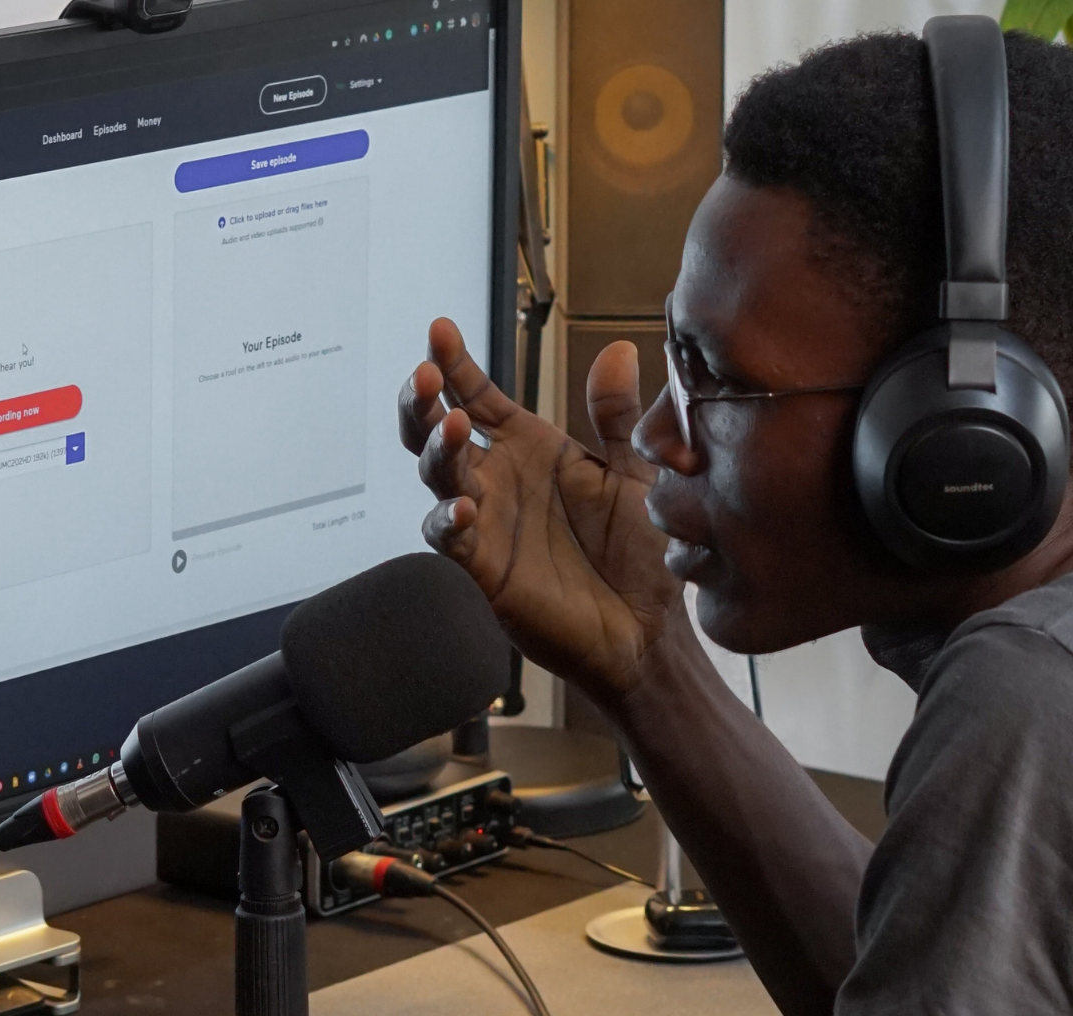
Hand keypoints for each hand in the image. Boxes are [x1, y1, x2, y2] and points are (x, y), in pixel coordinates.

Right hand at [398, 318, 682, 704]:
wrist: (648, 629)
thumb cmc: (641, 552)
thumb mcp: (636, 472)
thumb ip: (617, 416)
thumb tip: (617, 350)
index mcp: (529, 448)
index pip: (477, 395)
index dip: (455, 363)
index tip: (440, 328)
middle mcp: (499, 480)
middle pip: (438, 430)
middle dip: (424, 401)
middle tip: (427, 375)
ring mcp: (486, 522)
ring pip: (437, 476)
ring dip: (436, 449)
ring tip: (451, 426)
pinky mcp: (485, 568)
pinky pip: (452, 539)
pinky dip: (449, 520)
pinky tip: (463, 505)